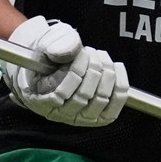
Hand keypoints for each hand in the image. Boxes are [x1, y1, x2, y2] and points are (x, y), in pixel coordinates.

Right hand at [0, 15, 128, 127]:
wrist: (59, 63)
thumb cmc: (50, 54)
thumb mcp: (46, 43)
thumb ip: (53, 44)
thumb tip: (65, 52)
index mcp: (40, 100)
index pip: (60, 93)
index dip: (76, 70)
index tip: (81, 53)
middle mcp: (60, 114)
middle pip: (84, 94)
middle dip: (92, 67)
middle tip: (91, 52)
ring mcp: (80, 118)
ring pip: (100, 98)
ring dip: (106, 73)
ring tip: (101, 57)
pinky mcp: (98, 118)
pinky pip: (114, 107)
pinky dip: (119, 85)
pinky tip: (117, 67)